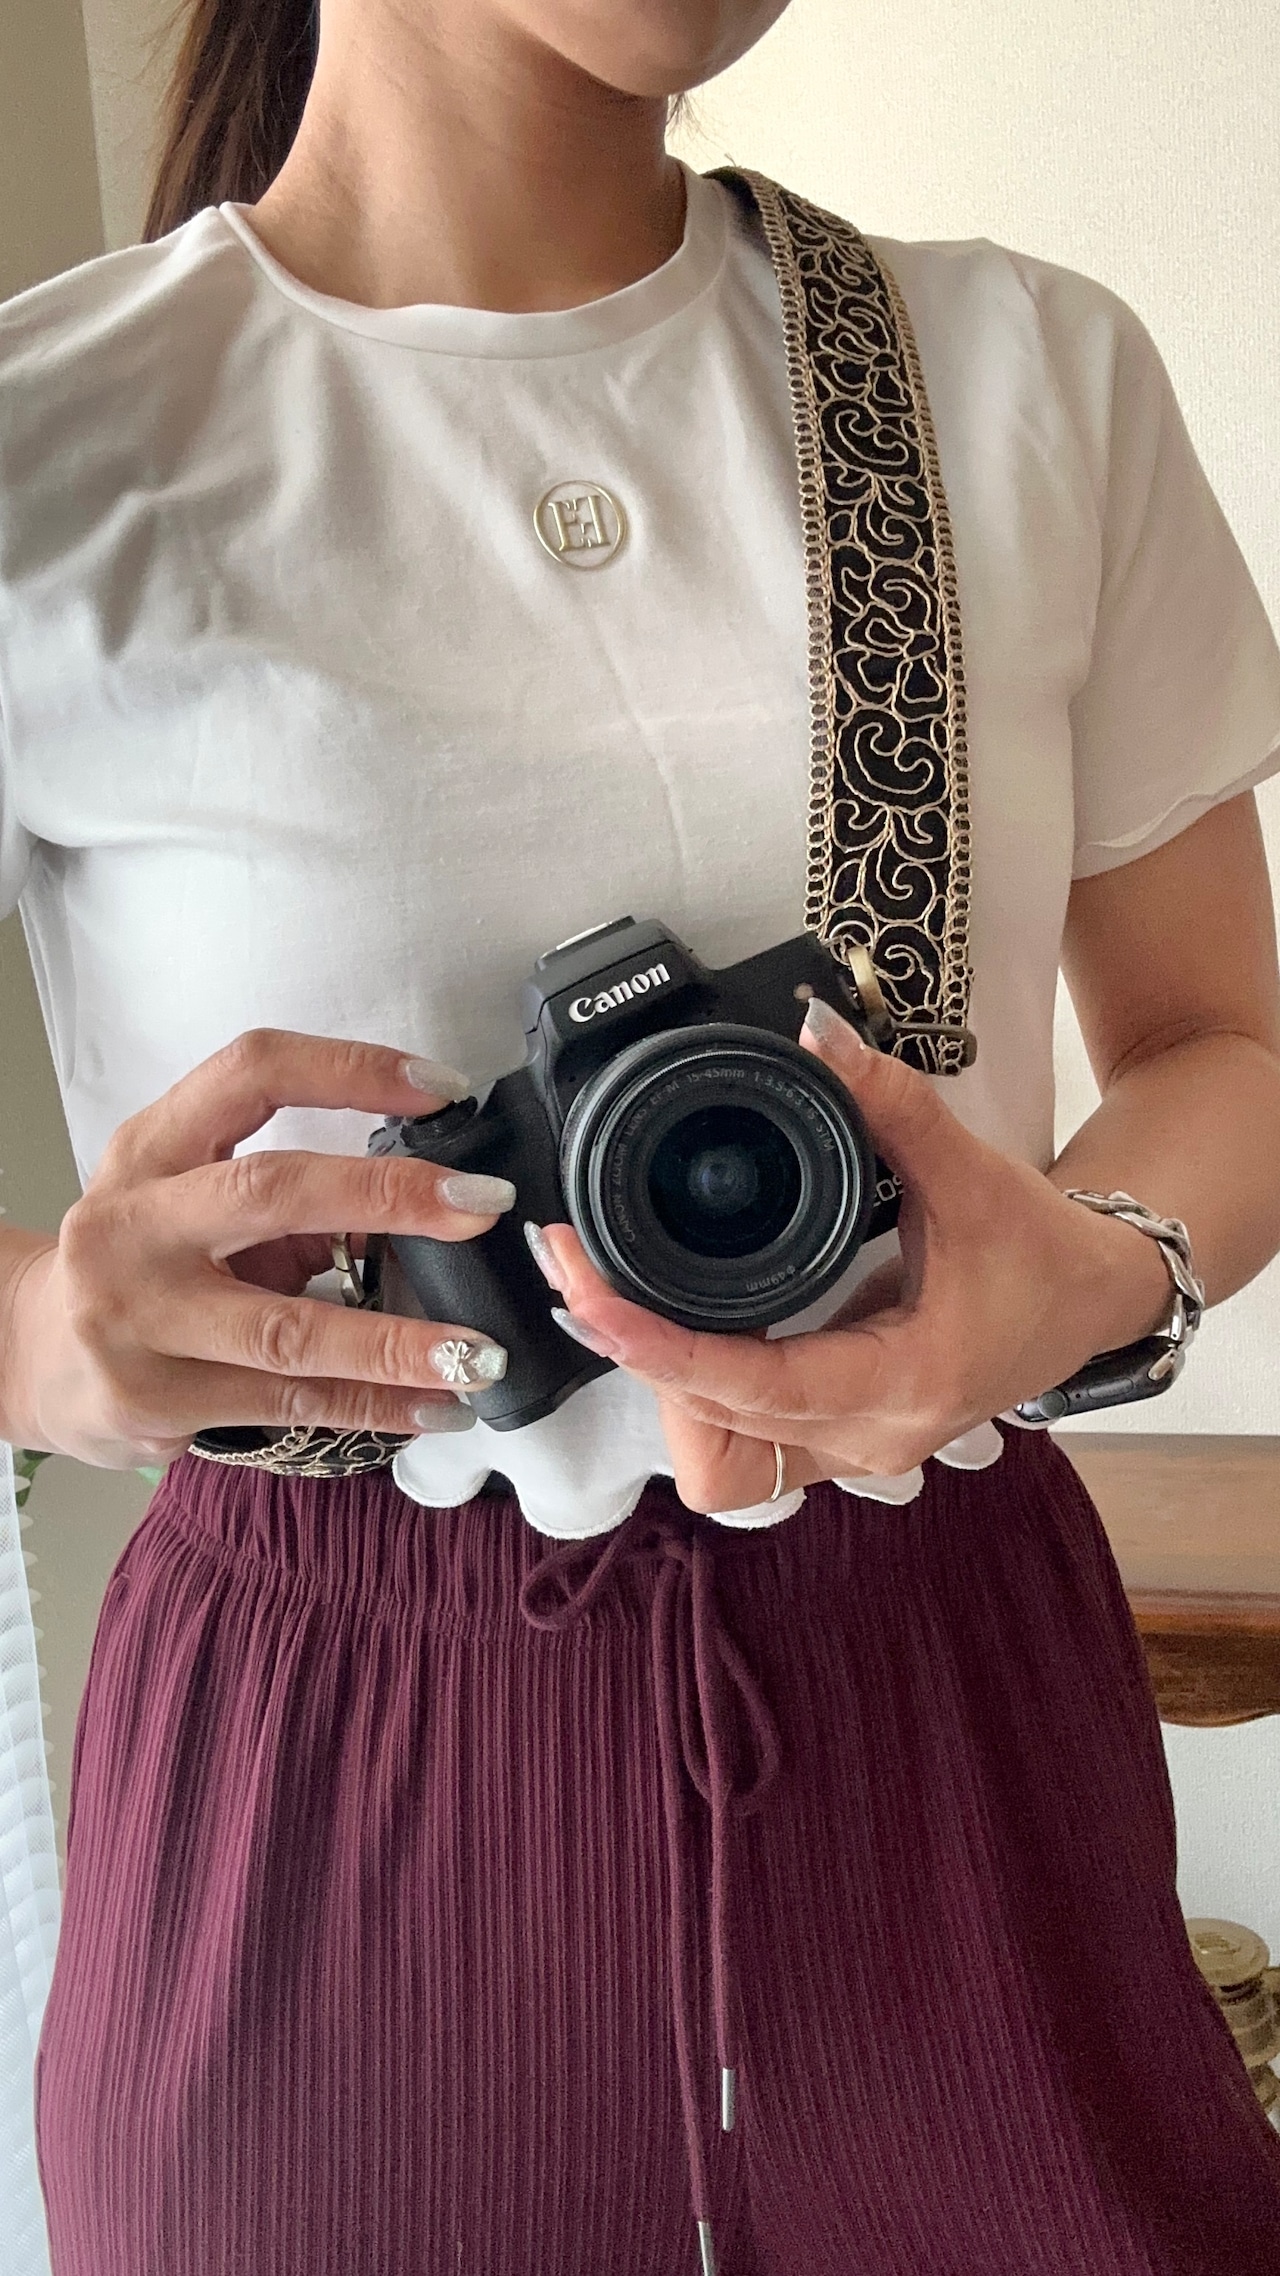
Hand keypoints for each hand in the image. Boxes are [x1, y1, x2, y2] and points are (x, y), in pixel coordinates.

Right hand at [0, 1030, 515, 1467]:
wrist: (32, 1356)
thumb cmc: (142, 1262)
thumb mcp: (189, 1200)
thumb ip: (290, 1197)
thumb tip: (427, 1202)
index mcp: (151, 1148)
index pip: (252, 1072)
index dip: (352, 1070)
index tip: (444, 1087)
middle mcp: (131, 1224)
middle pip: (269, 1190)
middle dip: (390, 1195)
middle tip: (484, 1208)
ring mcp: (134, 1318)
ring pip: (286, 1329)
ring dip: (398, 1344)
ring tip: (479, 1355)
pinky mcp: (152, 1401)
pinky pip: (287, 1403)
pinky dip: (374, 1407)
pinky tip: (435, 1407)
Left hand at [533, 1000, 1169, 1512]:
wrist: (1091, 1301)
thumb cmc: (1040, 1251)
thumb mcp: (972, 1173)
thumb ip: (890, 1103)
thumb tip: (817, 1036)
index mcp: (903, 1381)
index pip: (750, 1385)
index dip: (657, 1345)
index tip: (591, 1294)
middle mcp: (872, 1438)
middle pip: (714, 1446)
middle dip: (644, 1367)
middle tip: (595, 1282)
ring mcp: (856, 1454)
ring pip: (723, 1467)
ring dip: (670, 1397)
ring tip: (632, 1308)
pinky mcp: (842, 1445)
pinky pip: (744, 1451)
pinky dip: (701, 1401)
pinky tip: (677, 1334)